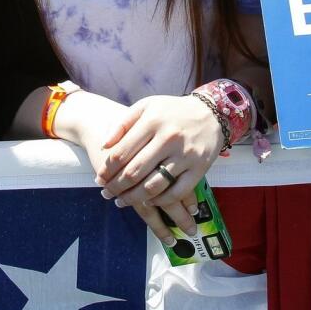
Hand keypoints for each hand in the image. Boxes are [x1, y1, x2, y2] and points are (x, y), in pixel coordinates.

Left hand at [91, 95, 223, 240]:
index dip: (107, 170)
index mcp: (152, 121)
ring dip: (134, 199)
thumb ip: (123, 124)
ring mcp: (185, 155)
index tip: (99, 179)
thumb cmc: (172, 111)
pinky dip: (160, 201)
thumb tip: (104, 146)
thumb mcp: (146, 107)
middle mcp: (168, 138)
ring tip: (122, 201)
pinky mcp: (199, 169)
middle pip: (134, 172)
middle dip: (116, 187)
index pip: (121, 152)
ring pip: (153, 186)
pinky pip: (176, 192)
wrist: (211, 113)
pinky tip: (149, 202)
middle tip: (107, 194)